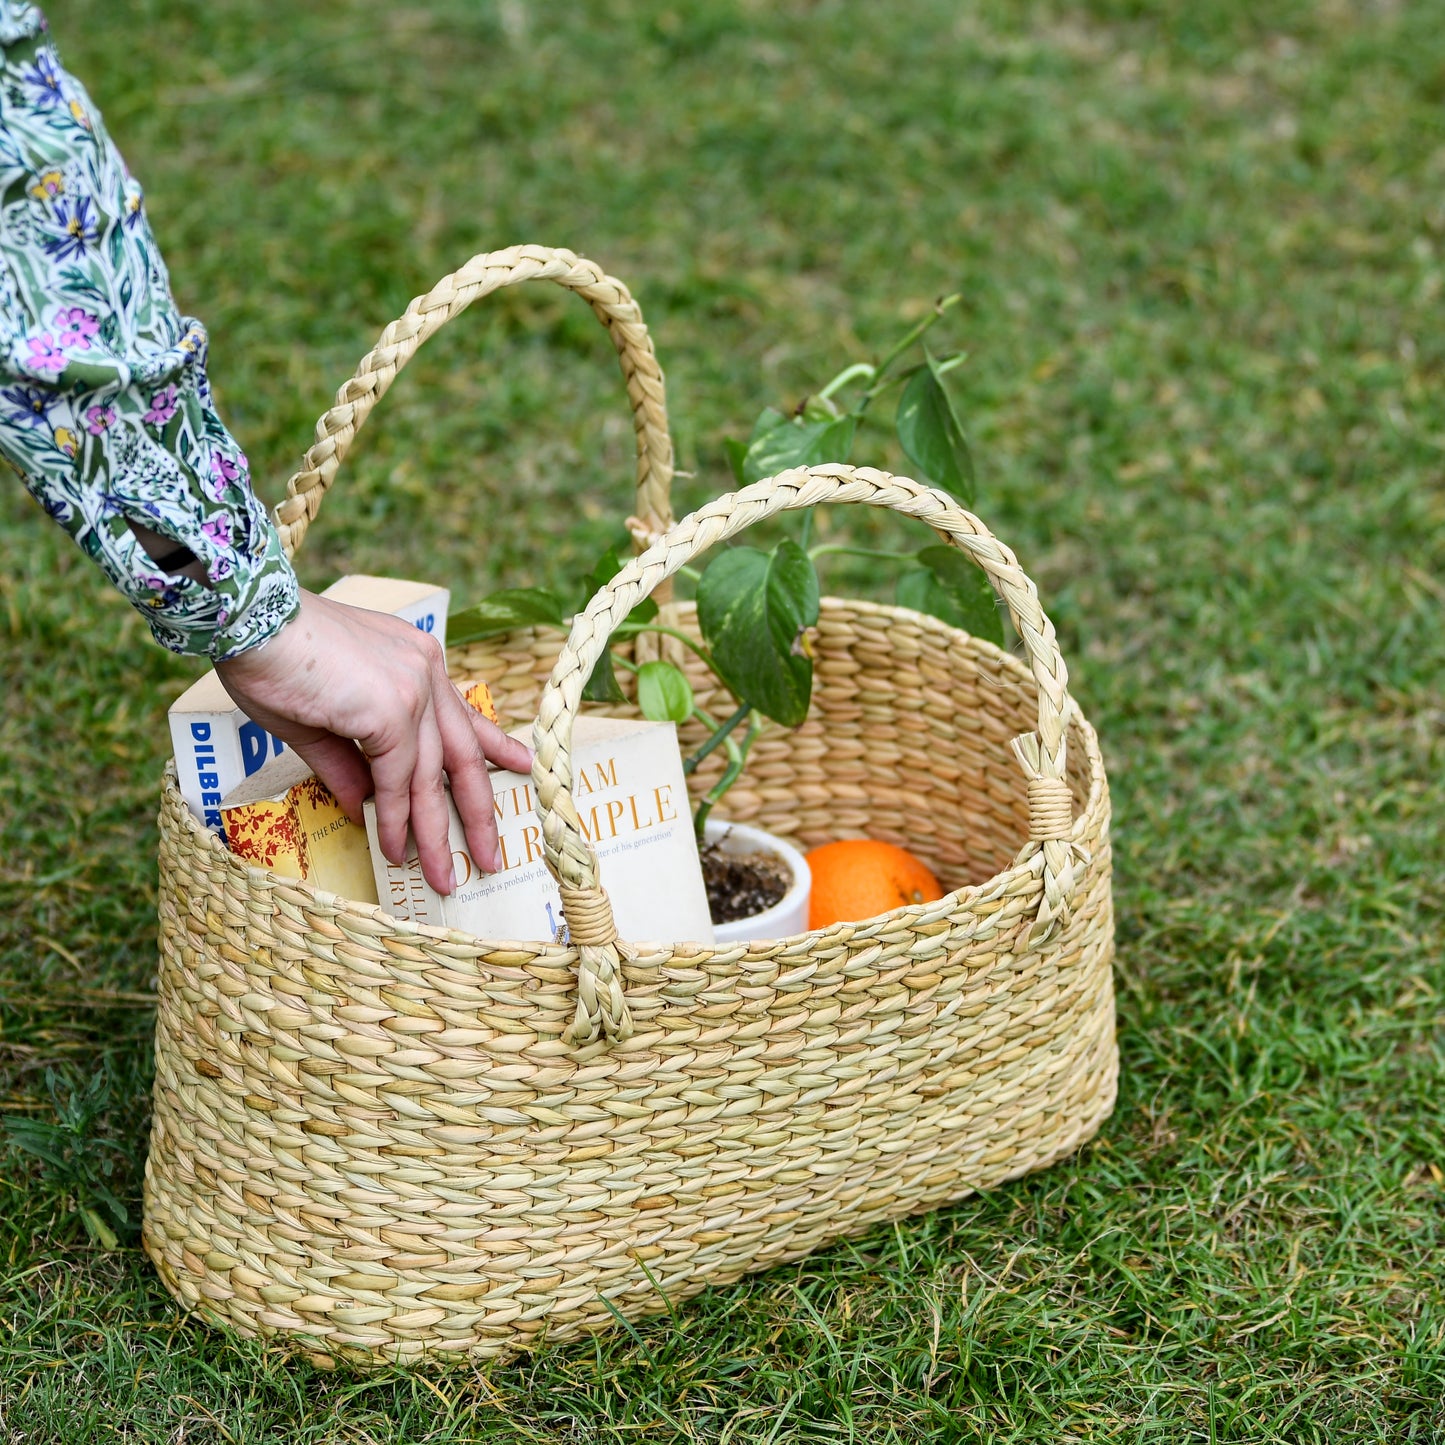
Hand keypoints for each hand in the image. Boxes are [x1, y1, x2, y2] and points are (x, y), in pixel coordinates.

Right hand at [216, 590, 531, 893]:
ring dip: (435, 833)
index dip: (493, 744)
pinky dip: (398, 818)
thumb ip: (348, 766)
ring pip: (432, 776)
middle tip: (490, 854)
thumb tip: (367, 810)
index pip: (463, 714)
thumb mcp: (318, 720)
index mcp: (416, 661)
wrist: (249, 618)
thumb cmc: (271, 659)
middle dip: (478, 810)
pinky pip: (400, 779)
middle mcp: (426, 671)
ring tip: (444, 877)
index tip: (520, 765)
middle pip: (462, 753)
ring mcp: (413, 690)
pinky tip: (394, 848)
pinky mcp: (392, 710)